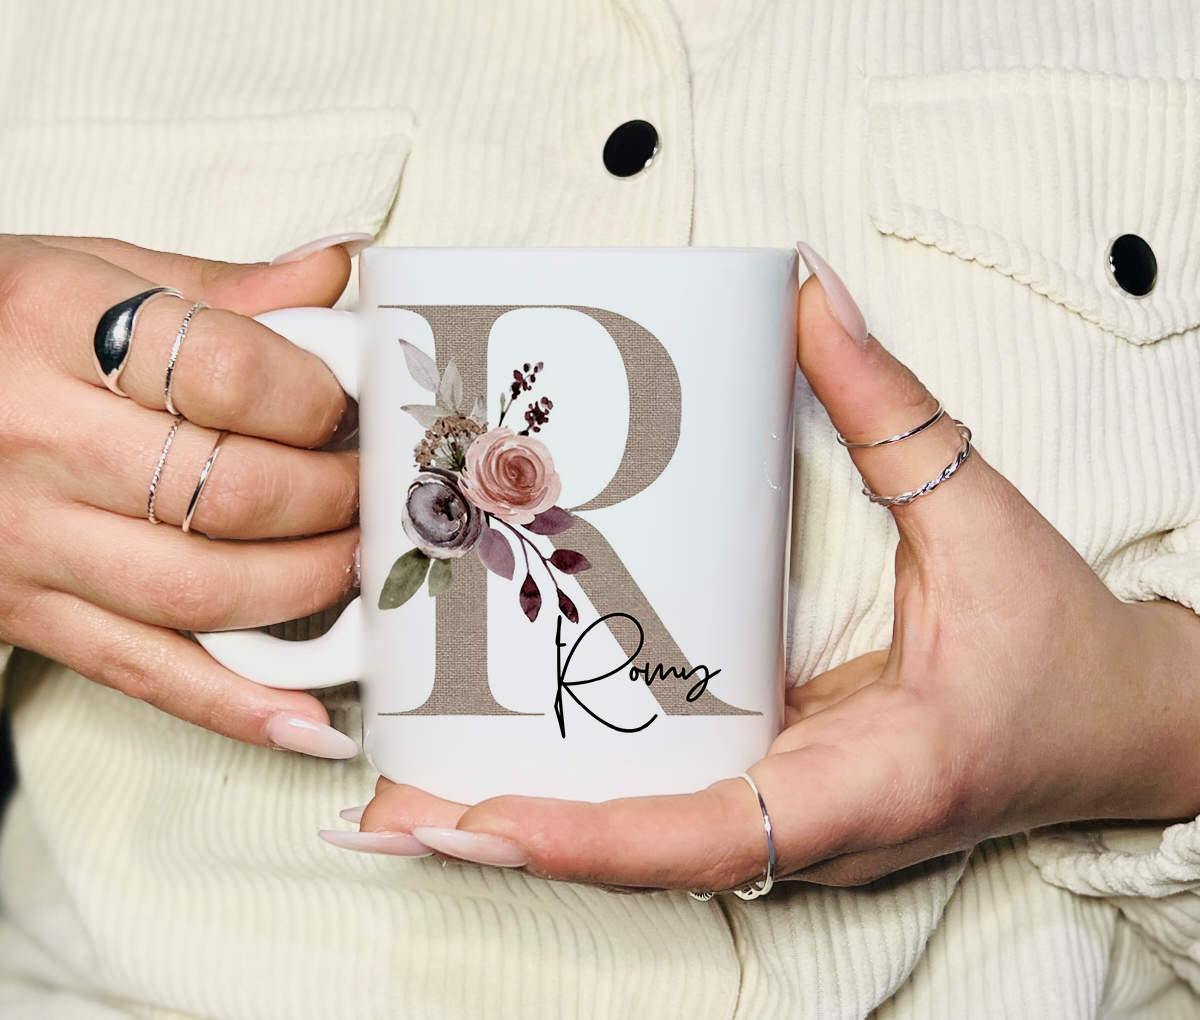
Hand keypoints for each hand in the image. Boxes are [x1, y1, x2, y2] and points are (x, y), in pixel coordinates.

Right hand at [0, 233, 367, 757]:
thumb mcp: (81, 269)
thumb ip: (217, 287)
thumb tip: (335, 275)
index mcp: (52, 321)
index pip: (230, 372)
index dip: (317, 397)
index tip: (347, 405)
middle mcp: (34, 436)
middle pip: (233, 492)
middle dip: (334, 498)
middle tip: (370, 488)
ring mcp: (22, 540)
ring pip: (203, 591)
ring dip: (310, 586)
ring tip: (356, 559)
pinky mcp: (23, 615)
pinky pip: (144, 673)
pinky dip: (237, 705)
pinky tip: (311, 722)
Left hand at [343, 245, 1199, 885]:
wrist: (1124, 731)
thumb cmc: (1066, 654)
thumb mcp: (983, 522)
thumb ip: (890, 411)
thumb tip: (806, 301)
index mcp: (868, 783)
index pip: (705, 833)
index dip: (582, 835)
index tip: (472, 822)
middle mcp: (813, 828)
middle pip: (635, 855)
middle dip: (505, 839)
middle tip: (380, 803)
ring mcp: (791, 825)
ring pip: (638, 848)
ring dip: (521, 829)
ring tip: (408, 790)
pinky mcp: (782, 797)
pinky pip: (665, 816)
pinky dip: (578, 805)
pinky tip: (504, 765)